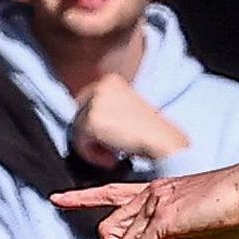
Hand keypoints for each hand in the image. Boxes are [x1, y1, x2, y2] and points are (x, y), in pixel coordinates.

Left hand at [69, 73, 191, 171]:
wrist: (161, 139)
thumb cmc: (149, 129)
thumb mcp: (127, 106)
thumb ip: (107, 108)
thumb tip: (83, 123)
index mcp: (110, 80)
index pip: (86, 102)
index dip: (94, 124)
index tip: (109, 138)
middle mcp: (100, 86)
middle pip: (79, 115)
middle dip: (92, 136)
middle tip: (111, 151)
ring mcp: (94, 103)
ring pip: (78, 130)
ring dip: (93, 147)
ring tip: (112, 156)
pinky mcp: (90, 122)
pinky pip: (80, 143)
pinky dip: (93, 155)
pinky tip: (111, 159)